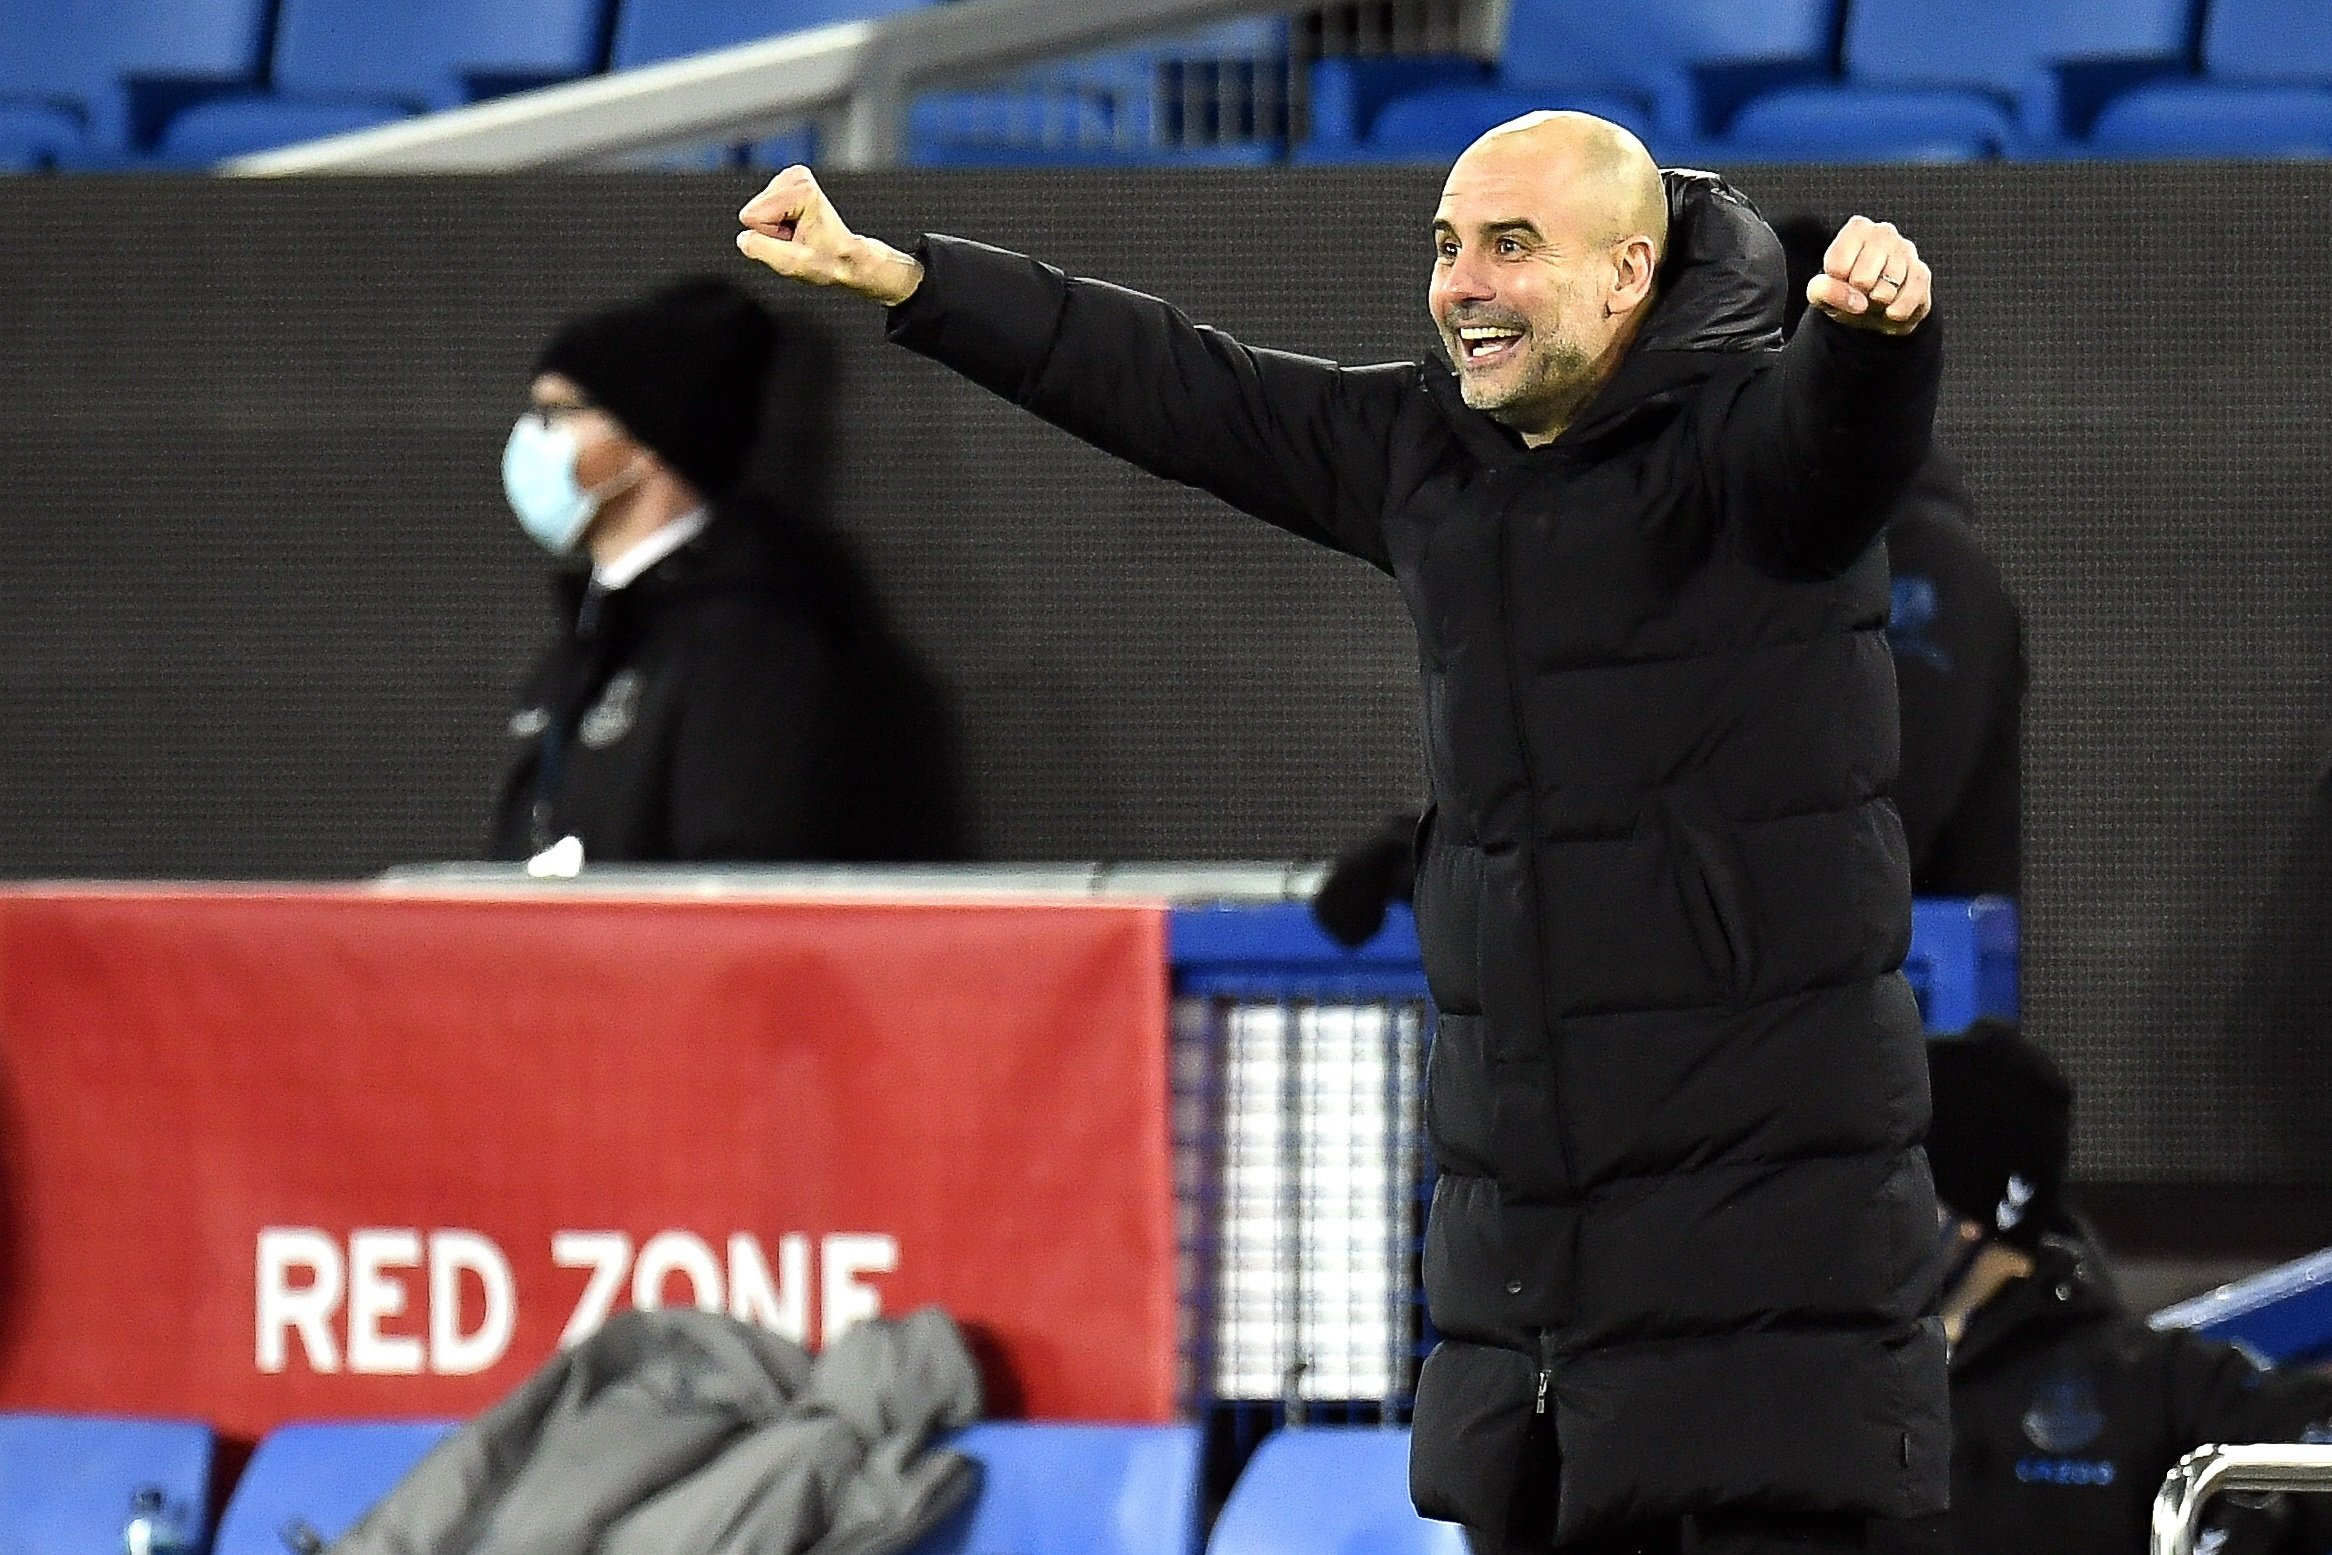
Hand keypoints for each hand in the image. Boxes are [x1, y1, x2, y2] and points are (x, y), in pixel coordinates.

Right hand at [736, 165, 922, 305]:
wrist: (844, 255)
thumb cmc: (826, 260)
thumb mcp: (793, 263)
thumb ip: (763, 249)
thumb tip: (743, 238)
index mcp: (802, 191)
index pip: (753, 217)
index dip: (772, 236)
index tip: (796, 240)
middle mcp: (797, 176)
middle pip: (754, 210)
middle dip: (773, 230)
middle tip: (797, 237)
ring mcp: (791, 177)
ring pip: (757, 209)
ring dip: (776, 227)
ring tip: (799, 232)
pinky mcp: (786, 182)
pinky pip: (762, 207)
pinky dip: (778, 221)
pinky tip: (796, 225)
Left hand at [1806, 215, 1929, 334]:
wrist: (1876, 310)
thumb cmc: (1848, 293)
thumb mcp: (1824, 294)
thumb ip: (1824, 291)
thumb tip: (1852, 297)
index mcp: (1856, 230)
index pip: (1838, 264)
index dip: (1836, 285)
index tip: (1840, 284)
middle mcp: (1883, 233)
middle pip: (1863, 277)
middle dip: (1859, 296)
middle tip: (1860, 293)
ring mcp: (1906, 250)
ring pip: (1888, 285)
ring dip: (1878, 302)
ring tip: (1875, 299)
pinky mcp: (1922, 271)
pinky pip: (1912, 293)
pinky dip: (1899, 309)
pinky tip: (1891, 312)